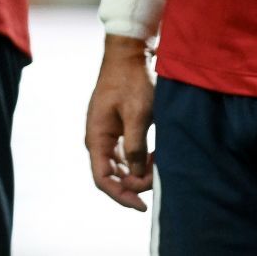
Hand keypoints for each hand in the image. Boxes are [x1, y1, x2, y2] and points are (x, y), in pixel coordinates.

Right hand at [84, 36, 155, 210]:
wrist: (130, 51)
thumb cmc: (133, 80)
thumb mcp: (137, 114)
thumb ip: (135, 146)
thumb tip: (137, 175)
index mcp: (96, 136)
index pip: (103, 179)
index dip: (122, 196)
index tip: (143, 205)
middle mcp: (98, 138)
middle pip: (113, 175)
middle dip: (135, 183)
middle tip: (159, 178)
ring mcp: (107, 132)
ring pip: (121, 165)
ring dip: (139, 171)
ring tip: (160, 165)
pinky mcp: (117, 126)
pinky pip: (126, 152)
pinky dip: (140, 159)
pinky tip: (155, 156)